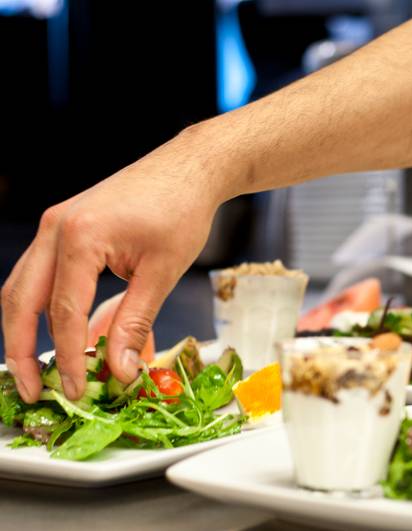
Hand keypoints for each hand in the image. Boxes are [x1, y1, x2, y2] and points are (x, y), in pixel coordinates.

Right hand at [2, 124, 234, 401]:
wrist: (189, 168)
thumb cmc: (182, 211)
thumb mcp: (162, 272)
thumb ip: (134, 322)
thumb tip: (118, 369)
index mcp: (80, 238)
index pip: (64, 313)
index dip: (68, 358)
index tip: (76, 391)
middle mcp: (56, 229)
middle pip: (20, 301)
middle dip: (20, 351)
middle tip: (33, 391)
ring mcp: (55, 225)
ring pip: (23, 288)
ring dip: (25, 330)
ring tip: (39, 370)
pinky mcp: (65, 227)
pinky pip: (42, 274)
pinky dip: (44, 307)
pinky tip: (60, 334)